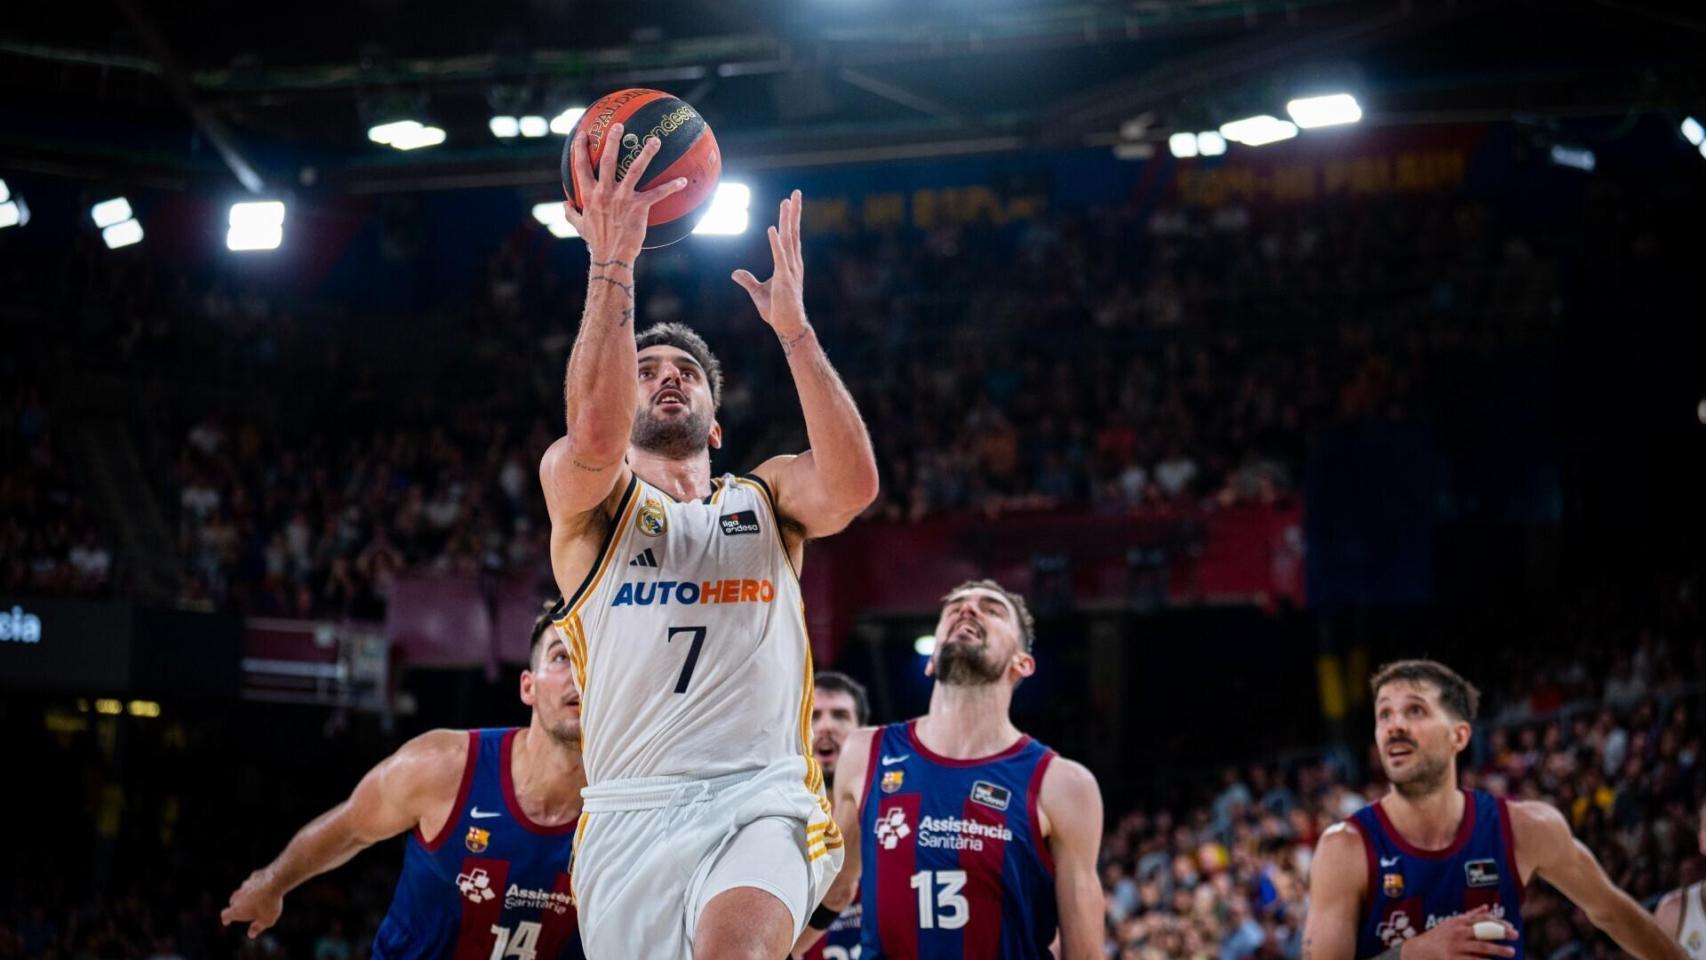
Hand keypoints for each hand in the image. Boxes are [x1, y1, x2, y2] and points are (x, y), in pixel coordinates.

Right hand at [220, 870, 283, 938]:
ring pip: (241, 892)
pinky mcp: (253, 877)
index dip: (225, 919)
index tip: (227, 922)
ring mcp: (245, 885)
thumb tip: (251, 934)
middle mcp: (238, 897)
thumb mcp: (266, 921)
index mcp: (237, 909)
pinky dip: (254, 887)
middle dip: (235, 907)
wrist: (275, 881)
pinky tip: (261, 888)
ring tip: (251, 900)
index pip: (225, 915)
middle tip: (240, 911)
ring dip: (244, 896)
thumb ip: (257, 928)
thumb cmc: (269, 904)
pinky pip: (251, 883)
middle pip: (232, 902)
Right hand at [562, 122, 688, 263]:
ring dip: (646, 154)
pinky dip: (671, 187)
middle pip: (607, 161)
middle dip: (613, 141)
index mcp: (590, 194)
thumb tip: (564, 205)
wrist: (611, 256)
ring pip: (634, 170)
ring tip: (655, 140)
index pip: (581, 167)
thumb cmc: (596, 241)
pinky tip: (683, 181)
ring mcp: (623, 199)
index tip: (583, 134)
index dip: (580, 149)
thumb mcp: (579, 226)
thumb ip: (571, 213)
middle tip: (619, 125)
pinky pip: (657, 194)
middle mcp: (605, 193)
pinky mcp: (639, 207)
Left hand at [732, 189, 808, 338]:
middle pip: (793, 232)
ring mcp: (790, 269)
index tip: (788, 202)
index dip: (789, 218)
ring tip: (787, 201)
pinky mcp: (784, 278)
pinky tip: (772, 228)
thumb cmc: (777, 310)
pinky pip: (780, 256)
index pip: (789, 236)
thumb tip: (735, 272)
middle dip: (794, 212)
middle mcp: (793, 262)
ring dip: (787, 220)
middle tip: (796, 192)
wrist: (787, 326)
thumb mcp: (758, 292)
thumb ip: (748, 280)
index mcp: (788, 264)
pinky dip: (776, 242)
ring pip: (788, 239)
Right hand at [1397, 907, 1516, 959]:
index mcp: (1459, 922)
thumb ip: (1470, 916)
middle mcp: (1458, 932)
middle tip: (1515, 936)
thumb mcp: (1451, 923)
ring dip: (1498, 950)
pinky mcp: (1452, 959)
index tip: (1511, 928)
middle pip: (1484, 932)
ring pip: (1481, 948)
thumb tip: (1486, 907)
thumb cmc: (1437, 936)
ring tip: (1511, 952)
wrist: (1417, 951)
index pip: (1482, 919)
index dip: (1498, 923)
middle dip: (1501, 934)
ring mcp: (1455, 946)